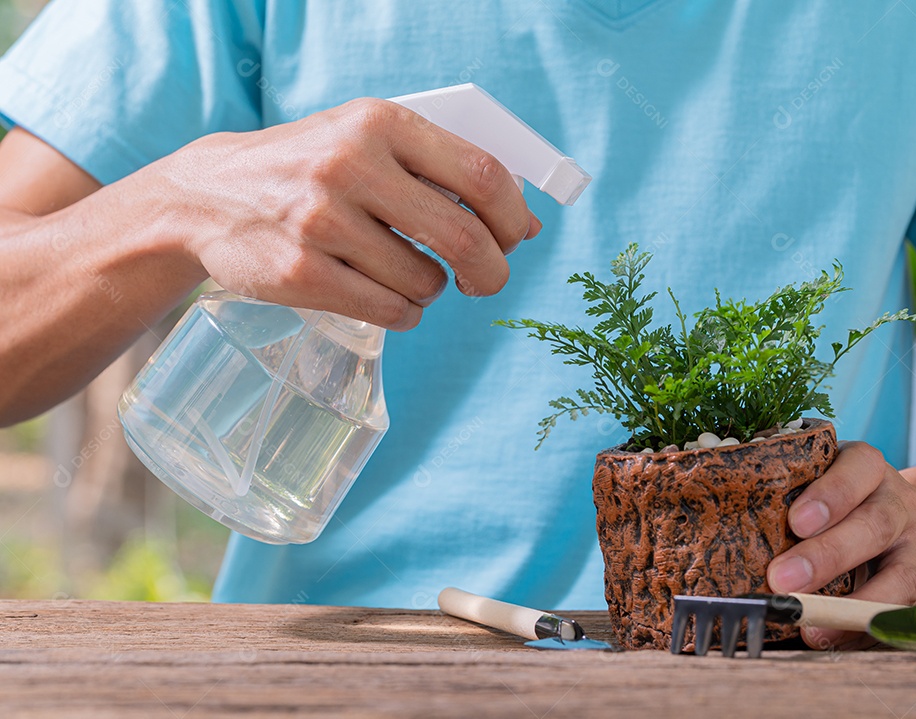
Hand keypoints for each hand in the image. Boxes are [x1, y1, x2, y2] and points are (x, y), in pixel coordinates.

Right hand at [159, 98, 540, 329]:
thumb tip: (524, 225)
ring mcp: (321, 221)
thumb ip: (443, 173)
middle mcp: (351, 165)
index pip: (482, 173)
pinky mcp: (300, 272)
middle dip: (490, 271)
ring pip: (424, 281)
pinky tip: (388, 298)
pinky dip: (404, 313)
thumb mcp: (370, 143)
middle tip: (484, 281)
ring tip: (406, 275)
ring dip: (432, 290)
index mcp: (380, 123)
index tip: (512, 238)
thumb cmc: (309, 169)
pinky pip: (389, 311)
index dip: (511, 216)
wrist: (207, 195)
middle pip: (463, 236)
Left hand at [766, 441, 915, 649]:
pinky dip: (864, 632)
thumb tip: (735, 536)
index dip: (830, 494)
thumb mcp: (833, 484)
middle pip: (872, 526)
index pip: (859, 468)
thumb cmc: (855, 506)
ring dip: (850, 604)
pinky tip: (832, 638)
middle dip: (826, 556)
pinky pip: (901, 617)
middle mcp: (901, 506)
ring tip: (808, 624)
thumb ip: (795, 498)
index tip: (796, 520)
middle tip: (780, 579)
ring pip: (897, 577)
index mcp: (870, 470)